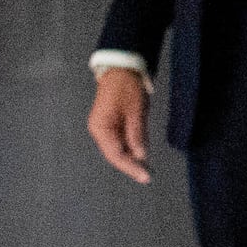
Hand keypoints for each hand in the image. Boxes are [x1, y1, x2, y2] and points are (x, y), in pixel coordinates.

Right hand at [86, 62, 152, 184]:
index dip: (130, 167)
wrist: (121, 69)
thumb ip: (136, 134)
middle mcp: (99, 131)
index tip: (145, 176)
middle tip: (146, 175)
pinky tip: (140, 152)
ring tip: (145, 167)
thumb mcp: (136, 111)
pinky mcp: (110, 124)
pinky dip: (130, 147)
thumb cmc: (127, 88)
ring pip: (117, 149)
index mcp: (101, 129)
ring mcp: (103, 128)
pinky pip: (119, 141)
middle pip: (114, 154)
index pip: (116, 155)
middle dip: (130, 165)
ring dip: (131, 158)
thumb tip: (140, 156)